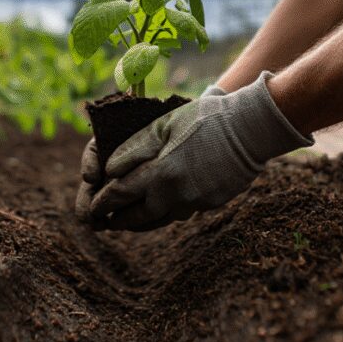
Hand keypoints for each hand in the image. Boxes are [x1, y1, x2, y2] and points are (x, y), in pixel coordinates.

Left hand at [78, 72, 313, 230]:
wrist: (250, 129)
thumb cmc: (203, 119)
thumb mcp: (162, 126)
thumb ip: (133, 149)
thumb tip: (109, 171)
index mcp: (159, 173)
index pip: (120, 195)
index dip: (102, 203)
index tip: (92, 208)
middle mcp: (175, 195)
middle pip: (138, 216)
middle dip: (119, 220)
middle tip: (105, 222)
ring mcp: (195, 203)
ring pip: (160, 220)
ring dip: (141, 222)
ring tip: (128, 220)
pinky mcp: (211, 204)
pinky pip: (182, 212)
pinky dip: (166, 212)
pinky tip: (162, 207)